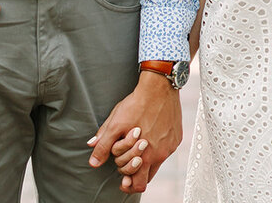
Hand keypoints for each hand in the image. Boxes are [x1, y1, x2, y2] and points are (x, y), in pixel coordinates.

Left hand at [87, 71, 181, 192]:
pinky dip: (157, 147)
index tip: (123, 179)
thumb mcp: (115, 124)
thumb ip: (104, 145)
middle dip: (135, 172)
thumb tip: (94, 162)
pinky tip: (150, 133)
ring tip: (138, 144)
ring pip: (157, 163)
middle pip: (148, 178)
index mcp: (145, 156)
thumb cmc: (137, 104)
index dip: (128, 182)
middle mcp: (161, 154)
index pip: (138, 184)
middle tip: (127, 159)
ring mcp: (170, 146)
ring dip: (146, 159)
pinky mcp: (177, 137)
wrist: (159, 87)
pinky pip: (166, 150)